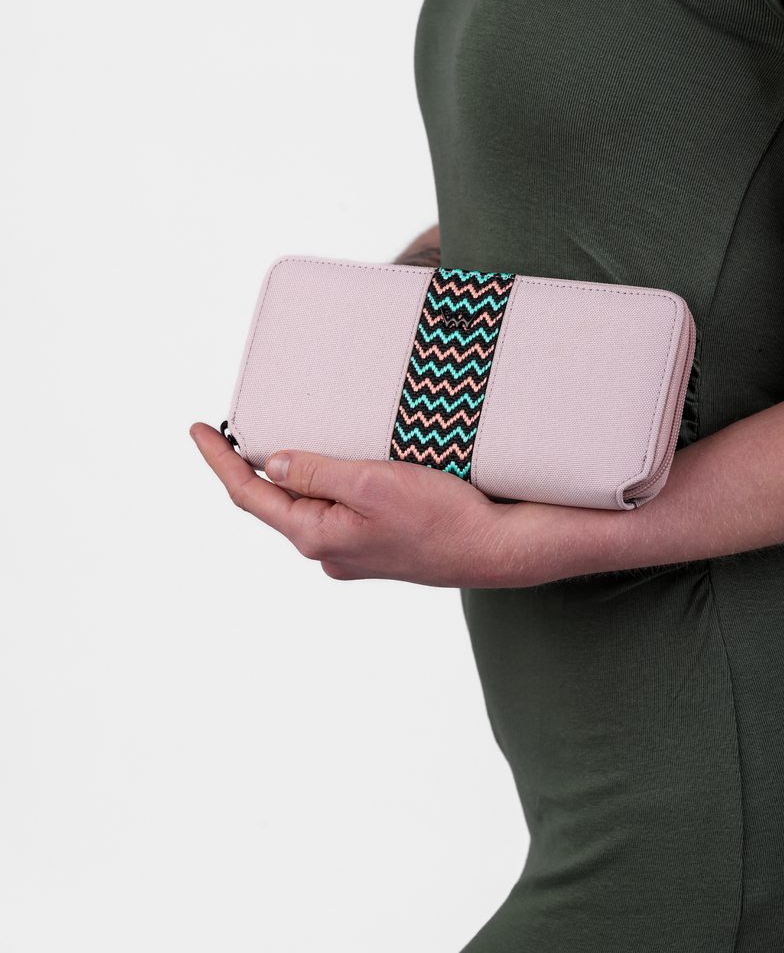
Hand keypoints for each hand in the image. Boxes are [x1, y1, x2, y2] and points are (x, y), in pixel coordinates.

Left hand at [188, 422, 512, 586]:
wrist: (498, 549)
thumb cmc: (442, 517)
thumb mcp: (372, 484)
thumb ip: (317, 473)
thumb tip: (273, 464)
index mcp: (317, 535)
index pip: (250, 495)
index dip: (220, 460)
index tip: (197, 428)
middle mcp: (328, 550)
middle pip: (276, 502)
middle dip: (254, 466)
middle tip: (239, 426)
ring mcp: (352, 551)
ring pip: (309, 505)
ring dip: (296, 474)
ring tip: (293, 438)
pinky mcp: (377, 546)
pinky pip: (337, 510)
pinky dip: (328, 485)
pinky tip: (343, 467)